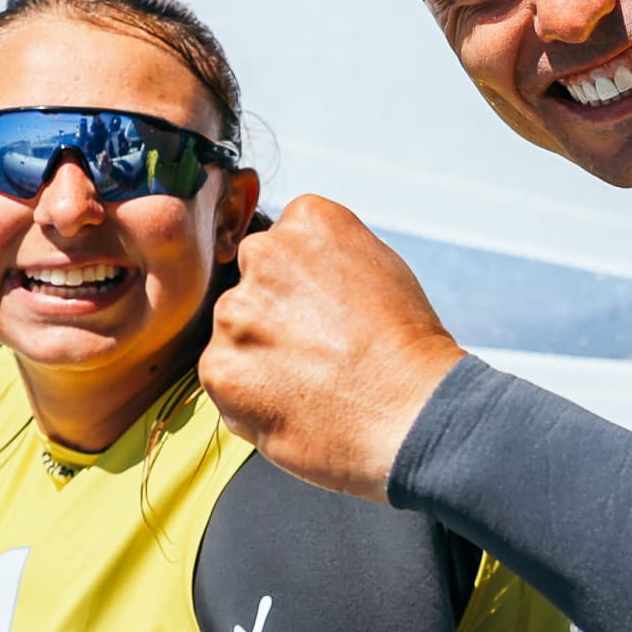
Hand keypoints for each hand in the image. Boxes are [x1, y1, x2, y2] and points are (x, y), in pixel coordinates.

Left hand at [202, 196, 464, 501]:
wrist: (411, 410)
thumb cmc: (408, 347)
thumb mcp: (381, 268)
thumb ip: (329, 259)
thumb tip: (303, 274)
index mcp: (307, 221)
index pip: (281, 246)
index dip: (303, 286)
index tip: (327, 312)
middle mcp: (263, 254)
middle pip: (252, 284)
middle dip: (274, 315)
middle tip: (319, 350)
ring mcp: (236, 311)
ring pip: (235, 331)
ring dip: (259, 354)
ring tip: (311, 382)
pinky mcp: (219, 367)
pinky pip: (224, 377)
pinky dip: (250, 395)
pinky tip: (294, 403)